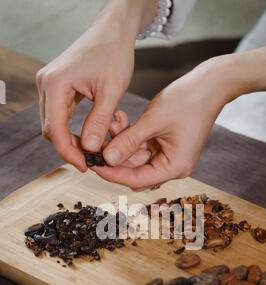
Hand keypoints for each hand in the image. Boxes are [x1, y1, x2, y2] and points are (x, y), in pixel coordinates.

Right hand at [36, 0, 152, 171]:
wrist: (113, 32)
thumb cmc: (114, 55)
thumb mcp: (112, 92)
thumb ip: (99, 122)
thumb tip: (89, 149)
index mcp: (56, 84)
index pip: (55, 129)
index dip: (69, 152)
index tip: (86, 166)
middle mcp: (46, 84)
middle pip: (51, 129)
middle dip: (70, 148)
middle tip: (92, 160)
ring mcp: (49, 84)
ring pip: (55, 123)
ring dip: (72, 139)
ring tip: (94, 150)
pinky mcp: (57, 86)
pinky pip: (60, 114)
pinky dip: (73, 128)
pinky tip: (90, 136)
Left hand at [94, 58, 233, 189]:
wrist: (210, 84)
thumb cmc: (188, 101)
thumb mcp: (153, 121)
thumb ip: (128, 141)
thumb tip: (106, 159)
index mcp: (174, 167)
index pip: (137, 179)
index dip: (113, 174)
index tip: (94, 165)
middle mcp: (172, 166)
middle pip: (135, 171)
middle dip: (115, 157)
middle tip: (95, 145)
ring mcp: (169, 155)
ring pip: (136, 157)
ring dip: (121, 143)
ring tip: (110, 124)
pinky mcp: (166, 145)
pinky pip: (143, 146)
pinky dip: (131, 136)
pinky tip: (120, 121)